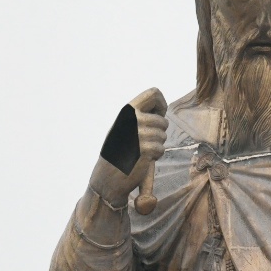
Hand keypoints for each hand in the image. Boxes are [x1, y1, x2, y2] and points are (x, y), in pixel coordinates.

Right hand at [88, 88, 167, 207]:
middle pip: (162, 121)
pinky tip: (143, 159)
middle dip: (159, 133)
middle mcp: (133, 119)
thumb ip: (138, 116)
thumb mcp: (123, 127)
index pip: (154, 93)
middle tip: (145, 142)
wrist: (107, 177)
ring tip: (141, 151)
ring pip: (163, 136)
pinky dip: (155, 156)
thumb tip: (161, 110)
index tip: (157, 116)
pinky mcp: (145, 150)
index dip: (161, 105)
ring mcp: (139, 134)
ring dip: (156, 145)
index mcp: (127, 111)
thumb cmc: (117, 151)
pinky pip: (161, 149)